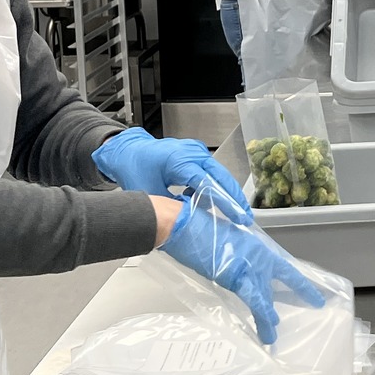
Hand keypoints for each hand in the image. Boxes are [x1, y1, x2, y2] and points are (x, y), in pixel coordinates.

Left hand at [93, 127, 250, 220]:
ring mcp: (196, 151)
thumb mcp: (149, 193)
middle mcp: (192, 152)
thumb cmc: (135, 169)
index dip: (224, 201)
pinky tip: (223, 204)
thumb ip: (171, 207)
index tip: (236, 216)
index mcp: (178, 160)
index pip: (208, 183)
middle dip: (234, 198)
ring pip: (220, 174)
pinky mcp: (198, 154)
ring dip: (229, 193)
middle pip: (221, 176)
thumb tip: (189, 224)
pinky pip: (213, 172)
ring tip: (238, 214)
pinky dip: (219, 187)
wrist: (129, 151)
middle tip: (245, 218)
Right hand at [160, 197, 324, 344]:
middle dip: (297, 293)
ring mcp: (248, 264)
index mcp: (255, 244)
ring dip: (269, 317)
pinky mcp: (235, 276)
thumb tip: (234, 267)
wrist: (180, 223)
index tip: (313, 290)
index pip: (284, 265)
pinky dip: (262, 316)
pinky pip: (254, 301)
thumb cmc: (195, 225)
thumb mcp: (222, 238)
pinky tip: (268, 331)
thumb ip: (234, 253)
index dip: (299, 279)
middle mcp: (257, 254)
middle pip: (279, 280)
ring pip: (265, 296)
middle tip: (312, 303)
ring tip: (273, 335)